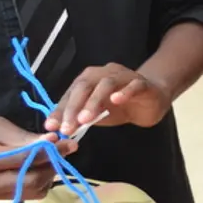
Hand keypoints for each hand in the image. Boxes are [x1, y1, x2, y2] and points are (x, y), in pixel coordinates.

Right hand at [0, 114, 75, 199]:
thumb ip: (21, 137)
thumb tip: (51, 141)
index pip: (26, 159)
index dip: (51, 151)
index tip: (69, 142)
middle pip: (32, 180)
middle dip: (53, 164)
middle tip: (64, 149)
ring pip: (30, 191)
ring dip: (47, 175)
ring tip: (50, 157)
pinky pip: (22, 194)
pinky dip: (37, 182)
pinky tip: (36, 166)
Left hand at [46, 64, 171, 137]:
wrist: (151, 101)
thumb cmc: (120, 107)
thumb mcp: (97, 115)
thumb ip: (81, 118)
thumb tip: (61, 129)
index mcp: (89, 79)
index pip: (71, 93)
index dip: (60, 110)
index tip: (51, 127)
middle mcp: (104, 73)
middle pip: (85, 85)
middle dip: (73, 107)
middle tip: (67, 127)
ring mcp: (125, 76)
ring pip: (106, 84)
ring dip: (93, 101)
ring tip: (85, 120)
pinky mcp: (143, 83)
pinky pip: (133, 85)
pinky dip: (124, 91)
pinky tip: (116, 100)